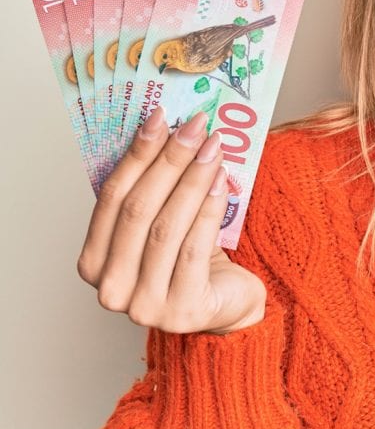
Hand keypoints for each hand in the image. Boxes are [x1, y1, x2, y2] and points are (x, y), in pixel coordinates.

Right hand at [77, 106, 266, 334]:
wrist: (227, 305)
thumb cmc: (192, 261)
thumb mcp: (163, 225)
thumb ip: (152, 193)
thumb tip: (164, 129)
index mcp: (94, 262)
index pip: (112, 197)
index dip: (136, 154)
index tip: (160, 117)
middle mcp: (111, 288)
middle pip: (138, 210)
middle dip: (169, 161)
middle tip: (195, 127)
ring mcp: (143, 305)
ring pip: (166, 227)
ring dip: (192, 179)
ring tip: (213, 147)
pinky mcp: (182, 310)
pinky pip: (194, 248)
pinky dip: (208, 209)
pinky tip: (220, 181)